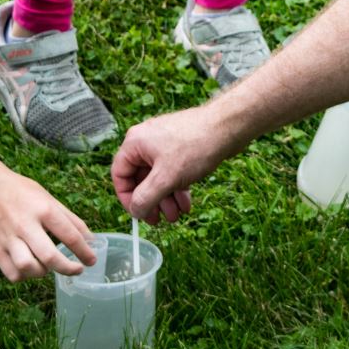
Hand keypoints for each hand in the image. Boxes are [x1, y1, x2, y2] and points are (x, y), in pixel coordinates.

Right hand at [0, 168, 97, 280]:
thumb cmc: (23, 193)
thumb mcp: (49, 199)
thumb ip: (71, 220)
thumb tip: (91, 240)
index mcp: (43, 210)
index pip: (70, 236)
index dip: (84, 252)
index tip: (91, 261)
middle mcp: (26, 225)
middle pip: (49, 256)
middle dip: (68, 268)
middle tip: (77, 270)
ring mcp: (8, 238)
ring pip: (28, 267)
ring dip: (43, 272)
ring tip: (47, 266)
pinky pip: (12, 273)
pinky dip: (24, 276)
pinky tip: (30, 268)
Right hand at [111, 105, 236, 223]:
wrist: (228, 128)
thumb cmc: (195, 146)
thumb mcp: (166, 178)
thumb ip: (146, 197)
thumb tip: (136, 212)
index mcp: (135, 143)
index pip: (120, 174)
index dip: (127, 197)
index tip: (139, 214)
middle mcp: (146, 141)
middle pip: (140, 178)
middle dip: (152, 201)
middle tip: (160, 220)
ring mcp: (165, 144)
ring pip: (158, 178)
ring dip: (166, 199)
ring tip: (178, 215)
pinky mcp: (181, 147)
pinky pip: (172, 172)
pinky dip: (177, 188)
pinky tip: (186, 203)